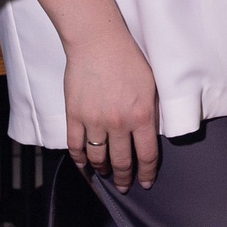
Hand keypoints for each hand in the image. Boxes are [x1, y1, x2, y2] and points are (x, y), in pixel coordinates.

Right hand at [64, 25, 160, 190]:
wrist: (98, 41)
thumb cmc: (128, 58)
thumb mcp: (151, 85)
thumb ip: (151, 112)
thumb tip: (151, 135)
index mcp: (142, 116)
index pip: (147, 155)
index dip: (147, 173)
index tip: (146, 182)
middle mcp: (119, 123)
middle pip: (122, 162)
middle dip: (124, 178)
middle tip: (124, 185)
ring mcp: (95, 121)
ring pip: (98, 157)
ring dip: (103, 169)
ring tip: (105, 173)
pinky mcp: (75, 115)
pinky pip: (76, 146)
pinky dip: (80, 159)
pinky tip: (84, 164)